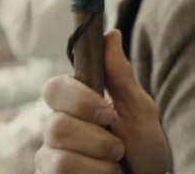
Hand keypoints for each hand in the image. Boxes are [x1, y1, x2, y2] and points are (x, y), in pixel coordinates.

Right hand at [35, 31, 169, 173]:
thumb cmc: (143, 148)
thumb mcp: (139, 111)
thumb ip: (120, 76)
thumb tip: (110, 34)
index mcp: (76, 104)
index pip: (55, 88)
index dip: (78, 100)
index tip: (107, 112)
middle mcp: (57, 128)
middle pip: (57, 126)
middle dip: (97, 140)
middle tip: (119, 148)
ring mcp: (50, 157)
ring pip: (60, 158)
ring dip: (99, 164)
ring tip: (115, 166)